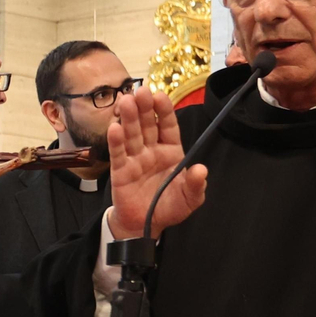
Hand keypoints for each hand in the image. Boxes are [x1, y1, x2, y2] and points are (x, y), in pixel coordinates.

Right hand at [104, 85, 206, 239]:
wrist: (145, 225)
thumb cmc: (168, 208)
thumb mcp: (190, 199)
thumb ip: (196, 185)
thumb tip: (201, 169)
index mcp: (171, 151)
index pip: (167, 126)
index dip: (164, 111)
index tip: (160, 96)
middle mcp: (152, 151)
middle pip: (147, 125)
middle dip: (143, 108)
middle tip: (140, 91)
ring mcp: (135, 159)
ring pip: (132, 135)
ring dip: (128, 118)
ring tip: (124, 102)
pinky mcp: (120, 171)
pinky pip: (118, 153)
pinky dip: (116, 141)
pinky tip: (114, 128)